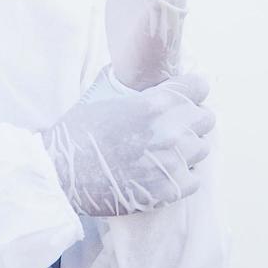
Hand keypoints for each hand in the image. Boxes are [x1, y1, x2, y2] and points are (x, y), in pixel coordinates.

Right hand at [38, 71, 215, 216]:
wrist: (61, 174)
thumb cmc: (77, 133)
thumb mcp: (104, 97)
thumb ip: (135, 90)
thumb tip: (145, 78)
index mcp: (155, 103)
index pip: (199, 87)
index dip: (191, 91)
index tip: (183, 98)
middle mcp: (170, 130)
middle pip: (206, 118)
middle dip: (191, 120)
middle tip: (173, 127)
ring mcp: (172, 162)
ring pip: (202, 148)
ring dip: (187, 148)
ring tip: (165, 152)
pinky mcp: (169, 190)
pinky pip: (194, 179)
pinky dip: (183, 176)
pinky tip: (163, 173)